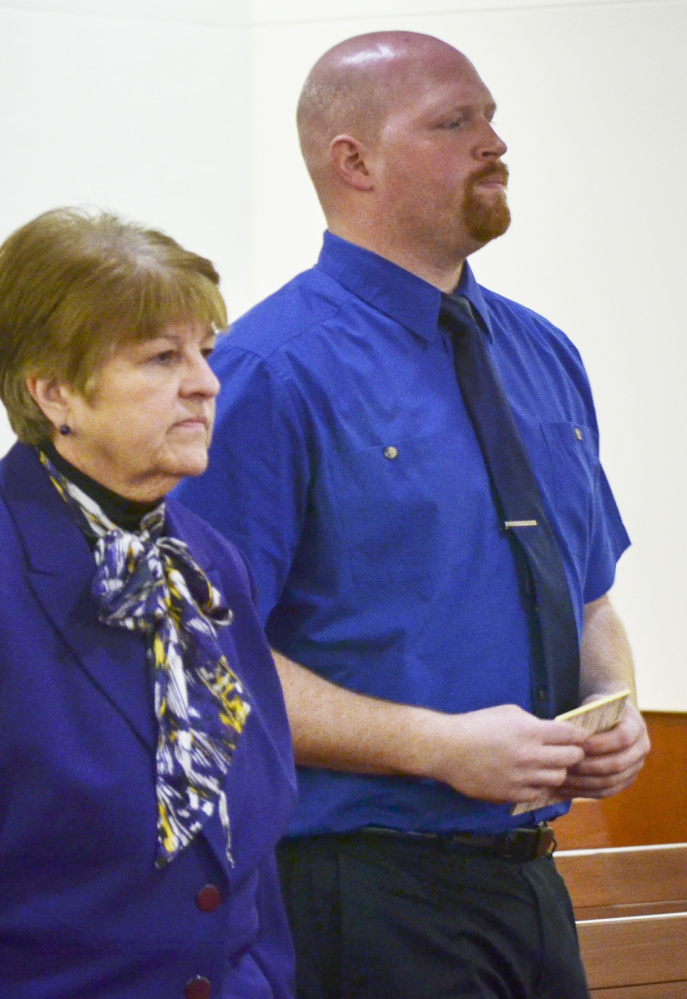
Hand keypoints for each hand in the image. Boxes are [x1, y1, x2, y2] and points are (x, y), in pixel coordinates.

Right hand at [426, 704, 586, 803]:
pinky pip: (539, 792)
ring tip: (547, 765)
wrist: (449, 749)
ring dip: (557, 770)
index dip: (580, 736)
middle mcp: (532, 756)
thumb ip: (534, 723)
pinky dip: (539, 784)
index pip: (572, 735)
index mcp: (531, 731)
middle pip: (572, 759)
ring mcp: (524, 778)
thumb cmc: (477, 725)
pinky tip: (530, 777)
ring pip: (559, 778)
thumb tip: (552, 733)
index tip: (581, 737)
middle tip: (568, 752)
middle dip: (574, 753)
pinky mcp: (513, 795)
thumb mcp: (509, 713)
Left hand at [557, 701, 649, 798]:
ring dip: (584, 782)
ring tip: (562, 779)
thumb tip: (568, 736)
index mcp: (636, 725)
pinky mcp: (626, 780)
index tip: (580, 744)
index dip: (601, 743)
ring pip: (611, 781)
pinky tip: (566, 790)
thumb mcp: (594, 706)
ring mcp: (635, 767)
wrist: (612, 716)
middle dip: (590, 766)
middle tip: (566, 765)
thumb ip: (587, 718)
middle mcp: (641, 748)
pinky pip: (607, 791)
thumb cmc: (597, 709)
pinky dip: (585, 792)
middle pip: (618, 764)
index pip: (623, 738)